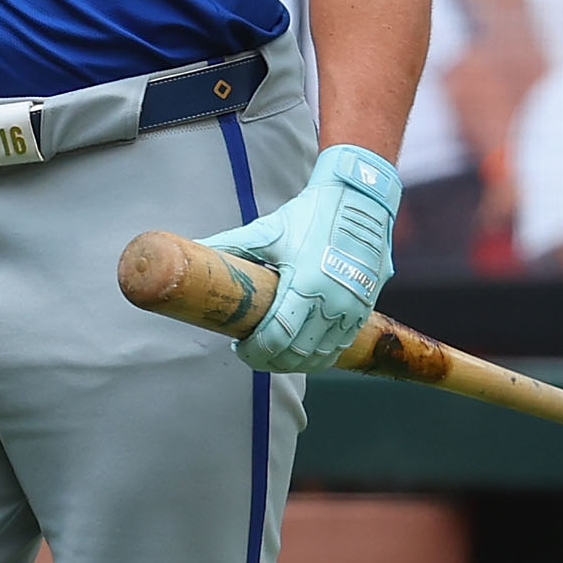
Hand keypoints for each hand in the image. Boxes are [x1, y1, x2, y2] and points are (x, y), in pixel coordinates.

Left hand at [196, 142, 401, 373]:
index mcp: (306, 283)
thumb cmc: (313, 213)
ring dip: (296, 362)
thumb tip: (195, 250)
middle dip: (270, 360)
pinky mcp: (367, 308)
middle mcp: (334, 301)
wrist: (361, 200)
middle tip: (251, 353)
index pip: (278, 336)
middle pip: (298, 353)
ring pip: (322, 355)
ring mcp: (355, 309)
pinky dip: (320, 354)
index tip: (238, 346)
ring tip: (274, 353)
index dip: (255, 350)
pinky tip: (302, 349)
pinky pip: (342, 345)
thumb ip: (232, 245)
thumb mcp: (269, 230)